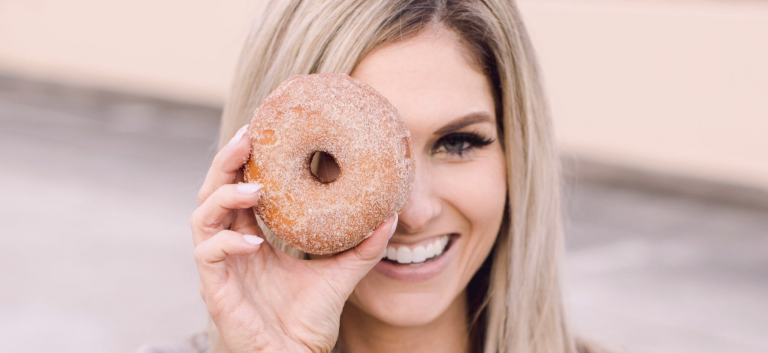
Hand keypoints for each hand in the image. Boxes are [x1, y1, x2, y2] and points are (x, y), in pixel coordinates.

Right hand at [190, 124, 396, 352]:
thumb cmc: (309, 318)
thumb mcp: (340, 273)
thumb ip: (363, 246)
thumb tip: (390, 215)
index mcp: (253, 237)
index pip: (240, 188)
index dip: (247, 160)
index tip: (264, 130)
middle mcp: (231, 246)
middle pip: (213, 191)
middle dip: (226, 161)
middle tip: (250, 136)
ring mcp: (220, 267)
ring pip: (201, 216)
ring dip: (225, 195)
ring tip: (256, 187)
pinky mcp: (214, 288)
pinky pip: (209, 255)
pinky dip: (227, 242)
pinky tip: (253, 241)